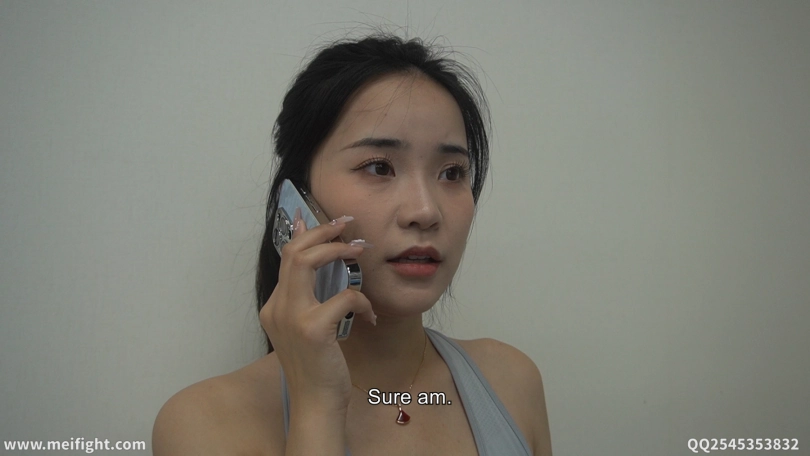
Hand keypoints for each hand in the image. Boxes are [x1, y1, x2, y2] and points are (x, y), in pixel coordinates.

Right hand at [260, 210, 374, 410]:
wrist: (316, 404)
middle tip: (346, 226)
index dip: (307, 234)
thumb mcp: (308, 327)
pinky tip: (370, 317)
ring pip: (307, 262)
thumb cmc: (318, 367)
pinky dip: (362, 302)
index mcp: (274, 307)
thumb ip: (312, 298)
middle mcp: (277, 308)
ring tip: (359, 251)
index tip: (326, 222)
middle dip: (322, 233)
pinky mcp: (313, 329)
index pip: (286, 257)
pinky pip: (344, 297)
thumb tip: (323, 265)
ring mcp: (292, 318)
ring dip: (337, 251)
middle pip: (293, 252)